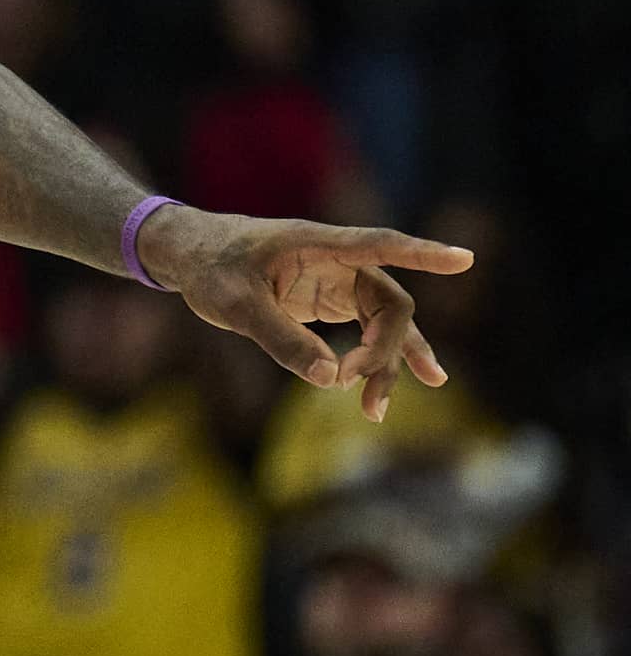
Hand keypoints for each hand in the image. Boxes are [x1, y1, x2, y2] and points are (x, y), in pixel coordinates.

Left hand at [138, 208, 473, 420]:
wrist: (190, 255)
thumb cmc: (210, 268)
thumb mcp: (234, 305)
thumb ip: (279, 339)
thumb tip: (328, 379)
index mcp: (317, 245)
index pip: (380, 244)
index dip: (422, 253)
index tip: (464, 260)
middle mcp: (338, 260)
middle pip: (389, 304)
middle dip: (384, 349)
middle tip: (353, 386)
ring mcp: (339, 281)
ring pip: (384, 323)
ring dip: (386, 363)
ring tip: (377, 410)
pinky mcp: (331, 300)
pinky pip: (368, 330)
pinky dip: (375, 359)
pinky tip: (384, 388)